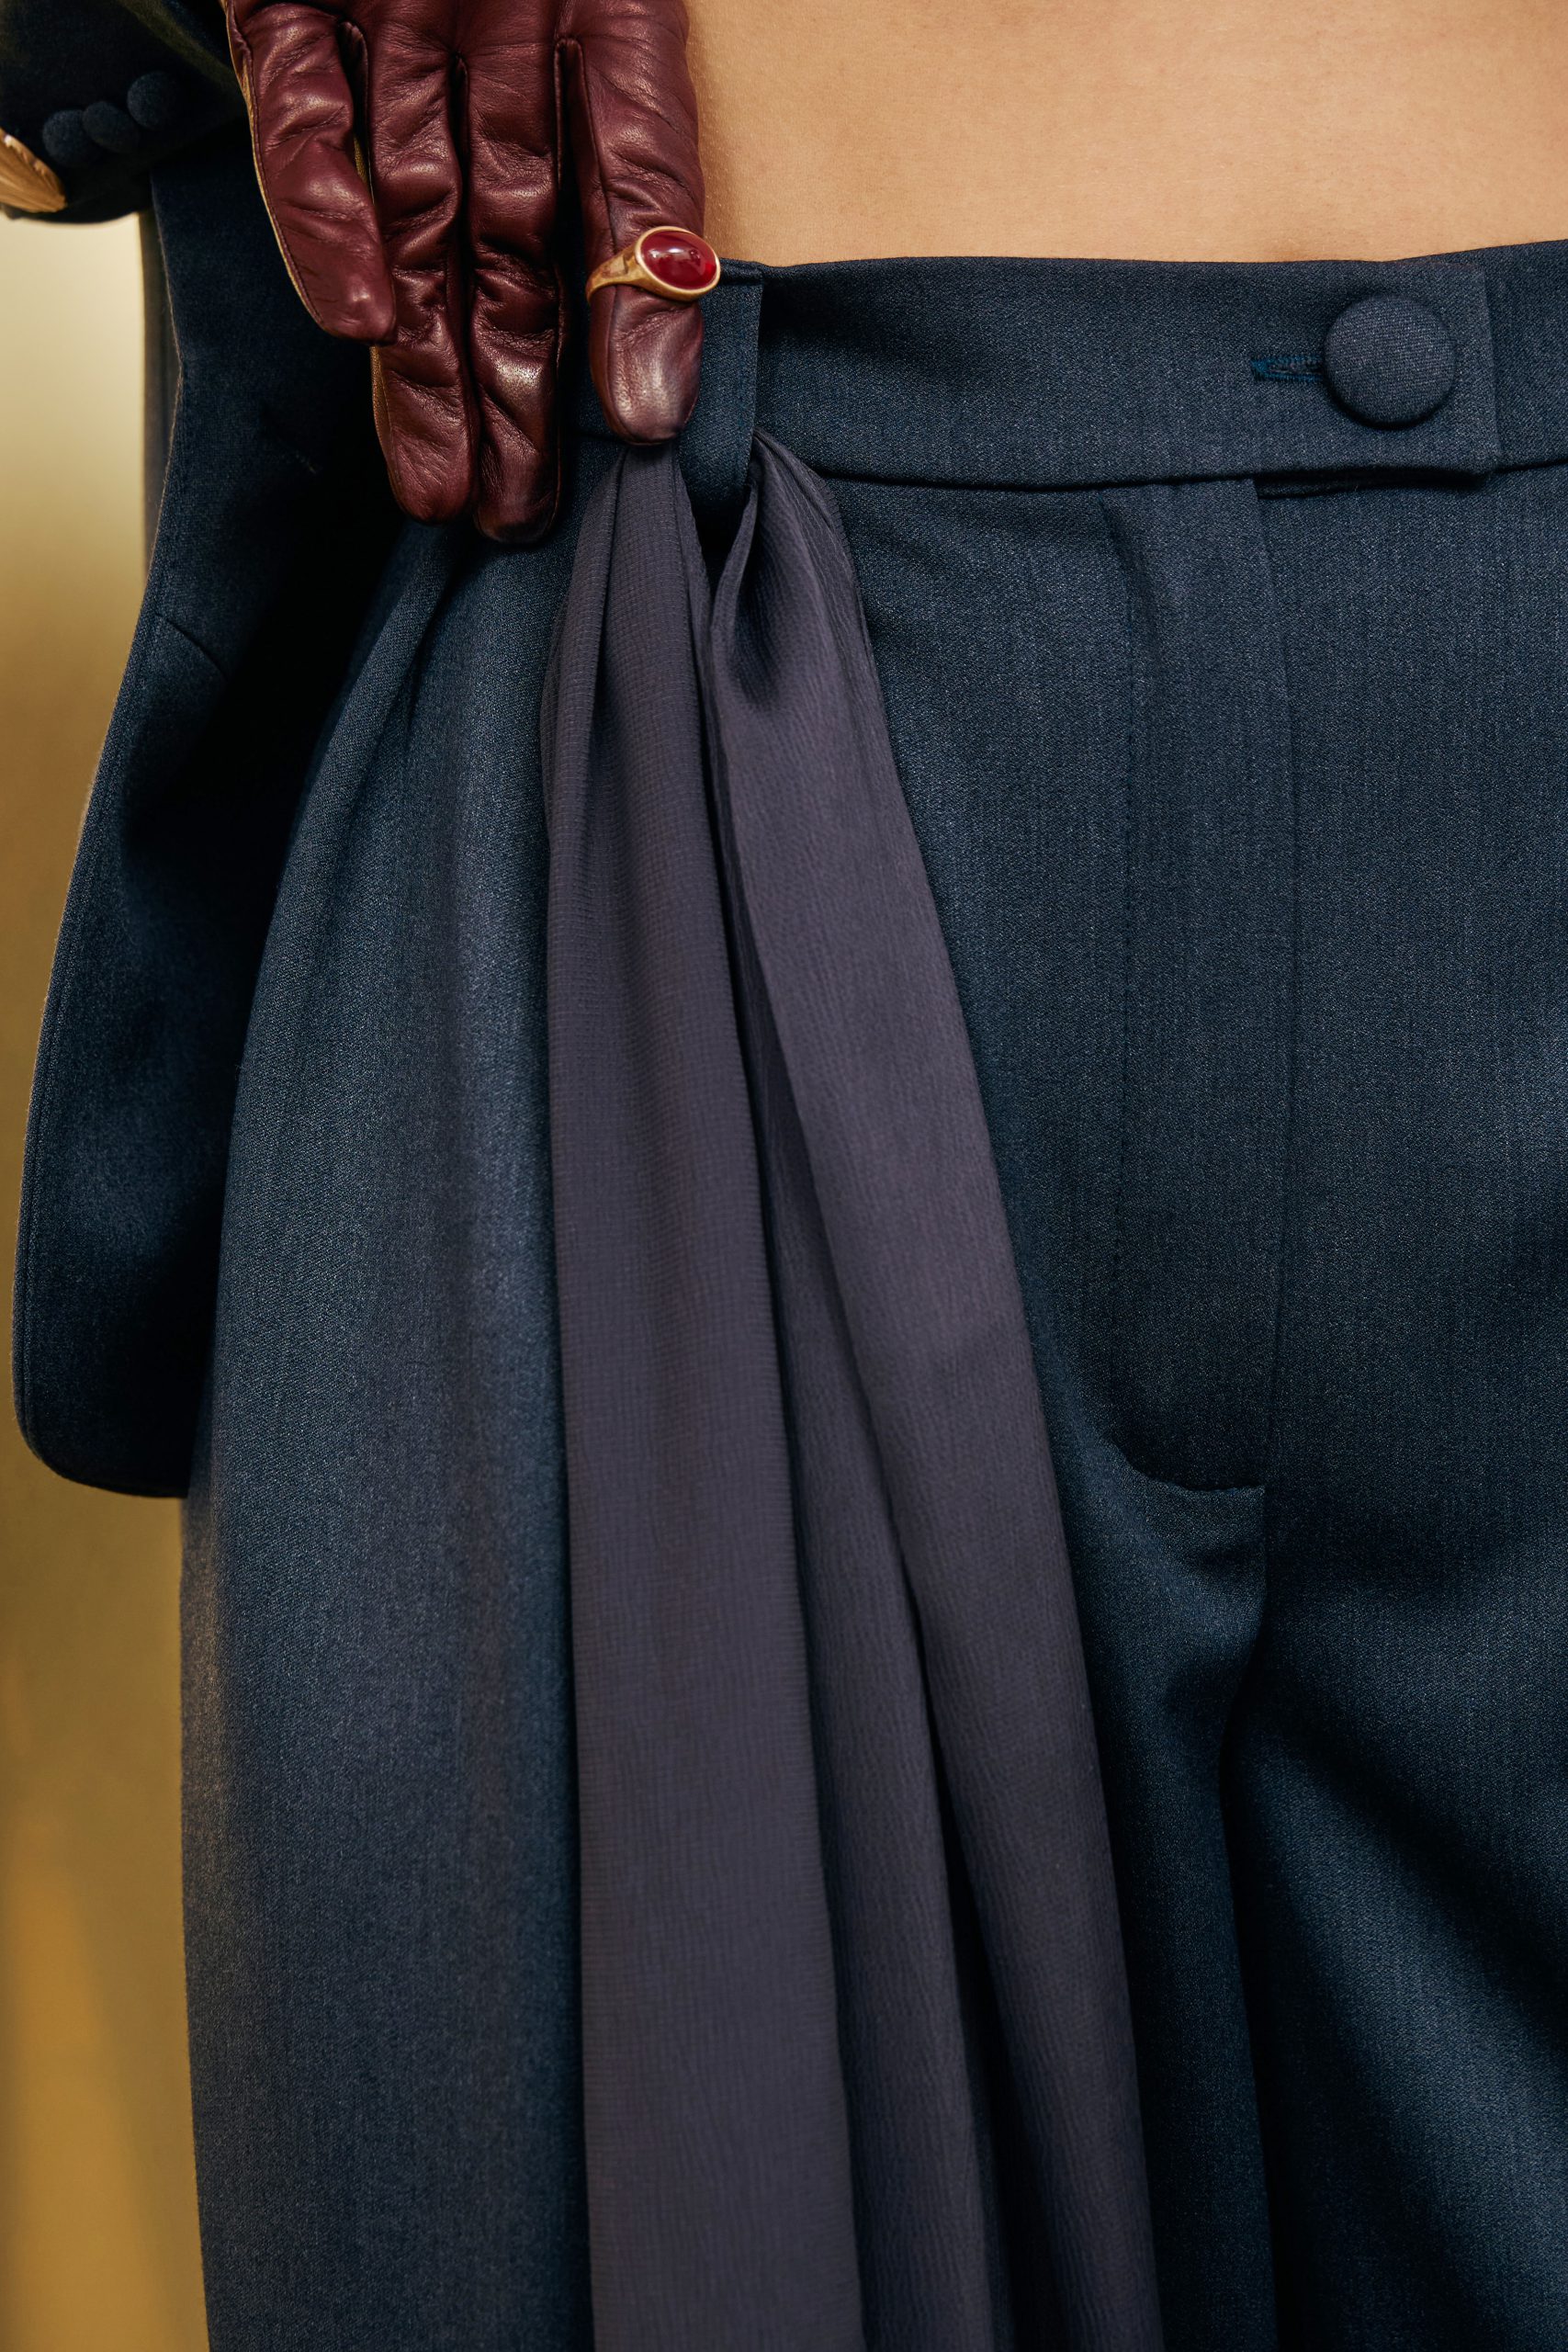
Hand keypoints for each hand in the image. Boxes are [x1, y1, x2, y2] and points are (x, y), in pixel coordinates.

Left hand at [223, 0, 707, 539]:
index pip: (618, 192)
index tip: (639, 434)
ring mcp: (381, 29)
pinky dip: (319, 219)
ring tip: (434, 485)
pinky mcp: (273, 6)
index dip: (631, 313)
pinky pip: (295, 116)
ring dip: (419, 362)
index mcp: (586, 22)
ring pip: (406, 218)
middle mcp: (487, 42)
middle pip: (502, 243)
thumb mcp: (620, 0)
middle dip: (507, 387)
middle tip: (510, 516)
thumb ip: (643, 143)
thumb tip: (679, 293)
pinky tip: (358, 323)